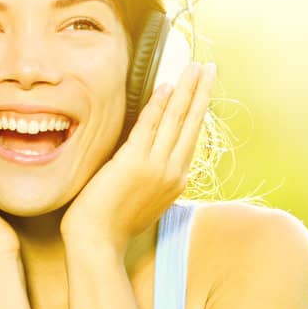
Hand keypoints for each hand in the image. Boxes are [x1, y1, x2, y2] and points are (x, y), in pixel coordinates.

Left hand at [60, 61, 216, 251]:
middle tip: (209, 67)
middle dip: (201, 92)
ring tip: (196, 67)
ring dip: (187, 90)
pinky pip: (150, 125)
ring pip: (176, 120)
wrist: (98, 241)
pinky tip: (168, 85)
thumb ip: (153, 180)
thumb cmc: (113, 225)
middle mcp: (172, 172)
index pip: (190, 137)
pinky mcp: (134, 162)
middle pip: (192, 123)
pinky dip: (159, 104)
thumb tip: (153, 163)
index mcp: (175, 181)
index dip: (198, 110)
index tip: (204, 90)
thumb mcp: (144, 202)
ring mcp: (156, 167)